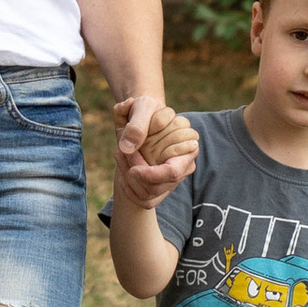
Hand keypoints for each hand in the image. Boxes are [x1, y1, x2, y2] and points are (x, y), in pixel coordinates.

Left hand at [113, 91, 195, 209]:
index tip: (133, 170)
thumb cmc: (144, 110)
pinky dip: (126, 187)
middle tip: (121, 151)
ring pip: (148, 194)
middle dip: (135, 173)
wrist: (138, 120)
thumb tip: (128, 148)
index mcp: (188, 146)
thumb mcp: (141, 107)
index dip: (152, 175)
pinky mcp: (159, 186)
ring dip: (127, 178)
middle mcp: (184, 166)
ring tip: (119, 153)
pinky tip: (121, 168)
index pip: (172, 172)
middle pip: (158, 187)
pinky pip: (143, 199)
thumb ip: (137, 123)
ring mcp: (172, 178)